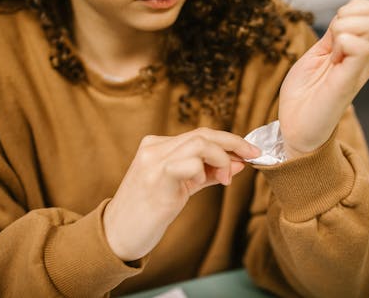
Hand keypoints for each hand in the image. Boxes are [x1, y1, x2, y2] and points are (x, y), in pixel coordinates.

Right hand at [102, 128, 260, 261]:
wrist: (116, 235)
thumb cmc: (148, 212)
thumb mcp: (181, 187)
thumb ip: (208, 174)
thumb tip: (239, 163)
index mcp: (158, 146)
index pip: (201, 134)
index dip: (229, 140)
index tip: (250, 151)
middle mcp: (154, 147)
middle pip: (203, 133)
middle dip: (234, 143)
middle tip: (252, 156)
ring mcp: (153, 161)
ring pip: (200, 143)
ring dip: (222, 159)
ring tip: (225, 179)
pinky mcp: (156, 178)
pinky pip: (189, 163)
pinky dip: (204, 171)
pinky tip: (202, 183)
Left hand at [279, 0, 368, 157]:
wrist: (296, 126)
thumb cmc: (304, 93)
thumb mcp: (318, 53)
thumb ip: (333, 34)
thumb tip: (346, 13)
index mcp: (361, 48)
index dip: (351, 9)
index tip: (332, 35)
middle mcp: (367, 56)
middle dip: (348, 14)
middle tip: (331, 42)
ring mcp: (361, 66)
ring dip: (344, 27)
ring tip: (331, 53)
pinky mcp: (350, 79)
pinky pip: (360, 45)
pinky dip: (341, 42)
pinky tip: (332, 60)